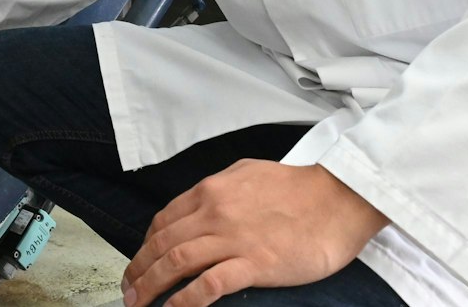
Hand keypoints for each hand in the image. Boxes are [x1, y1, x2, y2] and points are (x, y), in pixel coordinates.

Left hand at [120, 160, 387, 306]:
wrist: (339, 198)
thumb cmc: (299, 187)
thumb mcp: (248, 173)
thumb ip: (219, 187)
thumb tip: (200, 201)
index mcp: (211, 191)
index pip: (163, 221)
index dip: (145, 245)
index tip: (139, 262)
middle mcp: (214, 213)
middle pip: (162, 244)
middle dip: (139, 270)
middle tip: (128, 290)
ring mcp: (233, 239)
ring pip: (176, 263)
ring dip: (151, 285)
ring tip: (138, 303)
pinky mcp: (254, 264)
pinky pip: (209, 285)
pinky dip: (185, 300)